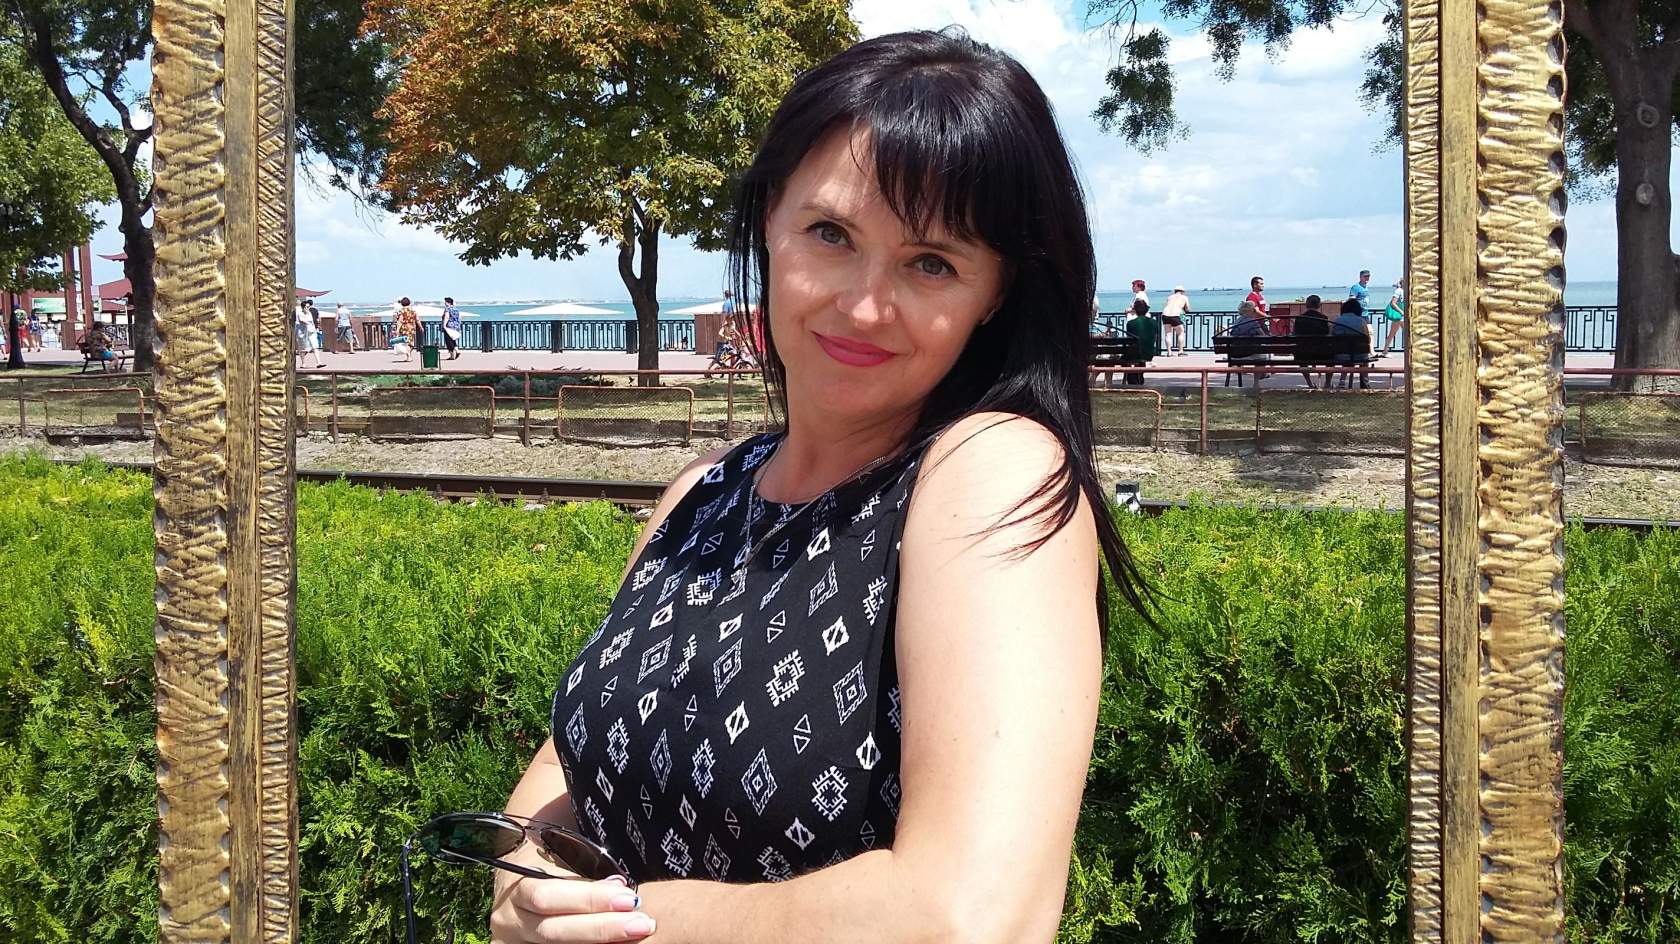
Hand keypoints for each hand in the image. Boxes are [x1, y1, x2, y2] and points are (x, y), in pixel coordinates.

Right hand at [489, 846, 654, 942]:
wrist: (518, 882)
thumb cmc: (547, 860)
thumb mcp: (556, 855)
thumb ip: (581, 867)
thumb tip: (620, 882)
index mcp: (516, 886)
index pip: (547, 895)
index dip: (588, 898)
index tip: (625, 893)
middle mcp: (510, 919)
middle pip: (553, 930)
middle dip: (600, 927)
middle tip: (641, 922)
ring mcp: (515, 941)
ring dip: (600, 941)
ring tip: (635, 931)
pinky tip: (616, 943)